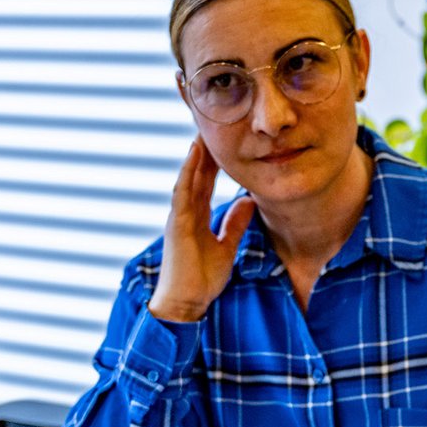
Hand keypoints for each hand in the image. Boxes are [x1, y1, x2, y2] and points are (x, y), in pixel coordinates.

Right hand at [149, 137, 254, 322]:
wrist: (186, 303)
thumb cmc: (202, 279)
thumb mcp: (227, 246)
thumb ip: (235, 224)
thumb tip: (248, 202)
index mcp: (196, 215)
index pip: (206, 180)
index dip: (214, 159)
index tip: (225, 137)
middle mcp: (186, 211)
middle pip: (196, 173)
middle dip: (204, 149)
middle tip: (212, 122)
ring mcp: (180, 216)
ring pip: (188, 177)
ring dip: (195, 153)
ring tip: (203, 129)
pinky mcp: (178, 225)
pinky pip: (183, 193)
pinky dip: (188, 173)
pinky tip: (195, 156)